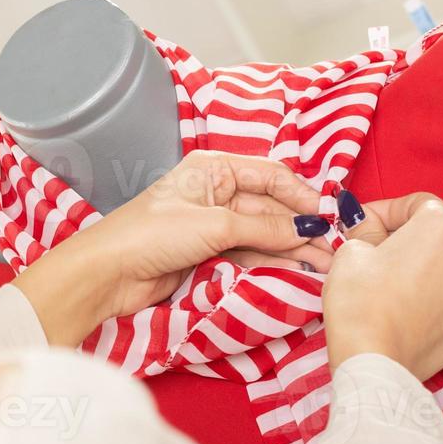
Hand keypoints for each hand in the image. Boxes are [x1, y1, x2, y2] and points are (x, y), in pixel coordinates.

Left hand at [13, 150, 328, 346]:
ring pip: (262, 233)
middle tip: (333, 249)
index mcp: (212, 169)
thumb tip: (307, 231)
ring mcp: (211, 224)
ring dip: (291, 248)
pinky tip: (296, 269)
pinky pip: (249, 253)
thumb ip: (264, 229)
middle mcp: (214, 192)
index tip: (328, 216)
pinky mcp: (207, 253)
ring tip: (323, 265)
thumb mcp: (214, 226)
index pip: (270, 176)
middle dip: (301, 227)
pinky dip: (272, 261)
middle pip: (269, 207)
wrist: (108, 273)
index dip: (301, 194)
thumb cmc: (152, 235)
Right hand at [323, 193, 442, 379]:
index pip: (417, 202)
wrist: (374, 360)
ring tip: (408, 279)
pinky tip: (431, 306)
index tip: (364, 224)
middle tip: (389, 247)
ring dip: (442, 264)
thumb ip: (366, 231)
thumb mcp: (351, 253)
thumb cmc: (361, 302)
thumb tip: (367, 225)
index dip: (386, 211)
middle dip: (423, 232)